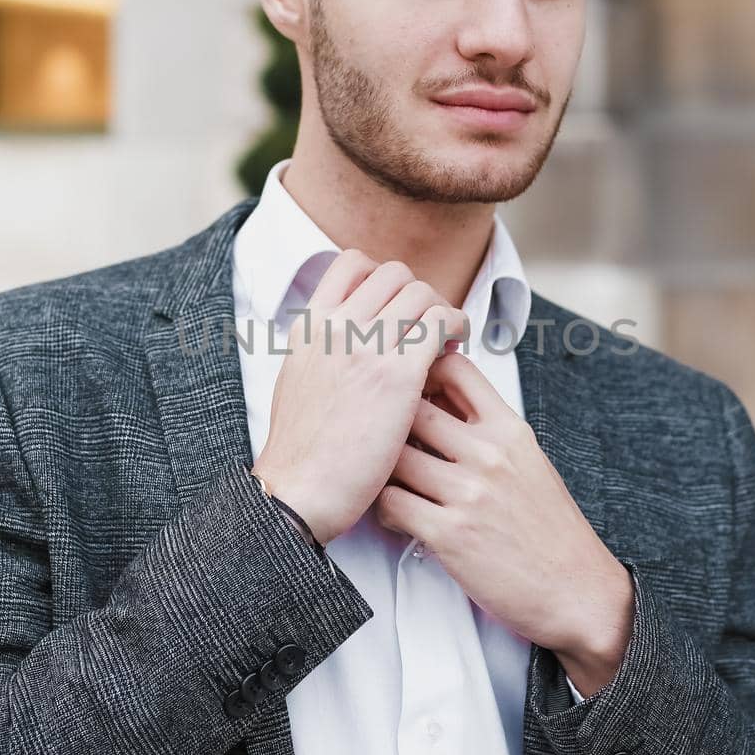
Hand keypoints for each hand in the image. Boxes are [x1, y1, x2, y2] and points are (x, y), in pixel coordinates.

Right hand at [251, 250, 468, 545]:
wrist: (298, 491)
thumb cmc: (302, 451)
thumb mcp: (298, 380)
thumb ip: (323, 350)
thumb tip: (350, 337)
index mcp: (310, 326)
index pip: (350, 263)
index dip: (382, 277)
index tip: (395, 307)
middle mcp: (337, 326)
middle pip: (394, 273)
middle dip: (418, 294)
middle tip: (427, 328)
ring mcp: (366, 347)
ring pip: (422, 292)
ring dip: (441, 311)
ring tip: (446, 341)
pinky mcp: (398, 375)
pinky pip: (441, 323)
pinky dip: (456, 329)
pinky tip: (455, 353)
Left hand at [374, 350, 634, 686]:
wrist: (579, 592)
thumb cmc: (552, 534)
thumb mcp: (529, 464)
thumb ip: (487, 433)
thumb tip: (439, 404)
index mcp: (510, 431)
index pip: (455, 370)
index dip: (422, 372)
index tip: (411, 390)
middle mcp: (489, 455)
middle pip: (413, 408)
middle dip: (392, 424)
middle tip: (387, 443)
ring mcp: (468, 493)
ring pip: (393, 457)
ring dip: (382, 470)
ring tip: (392, 484)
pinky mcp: (448, 534)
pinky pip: (390, 504)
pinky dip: (384, 510)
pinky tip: (400, 517)